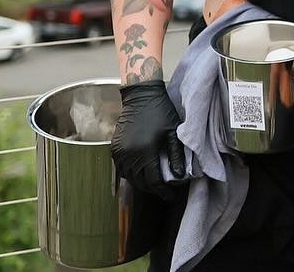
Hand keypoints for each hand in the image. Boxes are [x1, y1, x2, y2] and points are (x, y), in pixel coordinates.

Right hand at [112, 80, 185, 197]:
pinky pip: (121, 168)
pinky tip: (140, 172)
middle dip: (152, 189)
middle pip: (140, 182)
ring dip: (141, 183)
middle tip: (163, 191)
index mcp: (145, 152)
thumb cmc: (161, 112)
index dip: (163, 191)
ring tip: (153, 184)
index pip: (153, 181)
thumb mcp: (173, 133)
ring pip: (129, 177)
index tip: (170, 196)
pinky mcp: (114, 148)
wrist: (141, 97)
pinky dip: (130, 174)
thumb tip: (179, 176)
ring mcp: (119, 152)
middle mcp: (130, 155)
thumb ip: (176, 155)